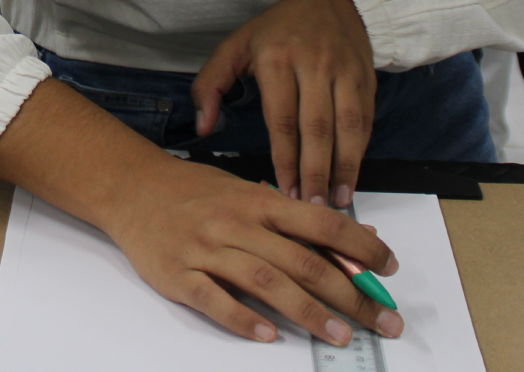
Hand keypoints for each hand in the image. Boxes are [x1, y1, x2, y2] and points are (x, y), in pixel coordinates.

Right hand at [105, 151, 403, 342]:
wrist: (133, 188)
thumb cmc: (196, 192)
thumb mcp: (248, 193)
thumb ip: (297, 219)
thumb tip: (354, 237)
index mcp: (259, 201)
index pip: (322, 223)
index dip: (360, 247)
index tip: (389, 271)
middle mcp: (237, 224)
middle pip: (303, 262)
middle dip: (350, 294)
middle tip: (383, 320)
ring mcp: (207, 250)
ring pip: (266, 282)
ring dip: (308, 311)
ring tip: (340, 334)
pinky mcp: (179, 275)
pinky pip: (214, 299)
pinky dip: (242, 318)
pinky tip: (268, 335)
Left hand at [192, 0, 373, 208]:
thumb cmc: (276, 29)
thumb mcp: (234, 46)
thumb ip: (211, 85)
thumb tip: (202, 127)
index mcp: (276, 58)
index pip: (283, 119)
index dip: (286, 159)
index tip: (285, 191)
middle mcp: (314, 64)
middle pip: (317, 127)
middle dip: (315, 172)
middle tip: (312, 207)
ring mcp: (344, 71)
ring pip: (347, 126)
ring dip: (344, 167)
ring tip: (336, 200)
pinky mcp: (366, 78)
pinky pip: (365, 120)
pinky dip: (360, 151)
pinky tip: (351, 175)